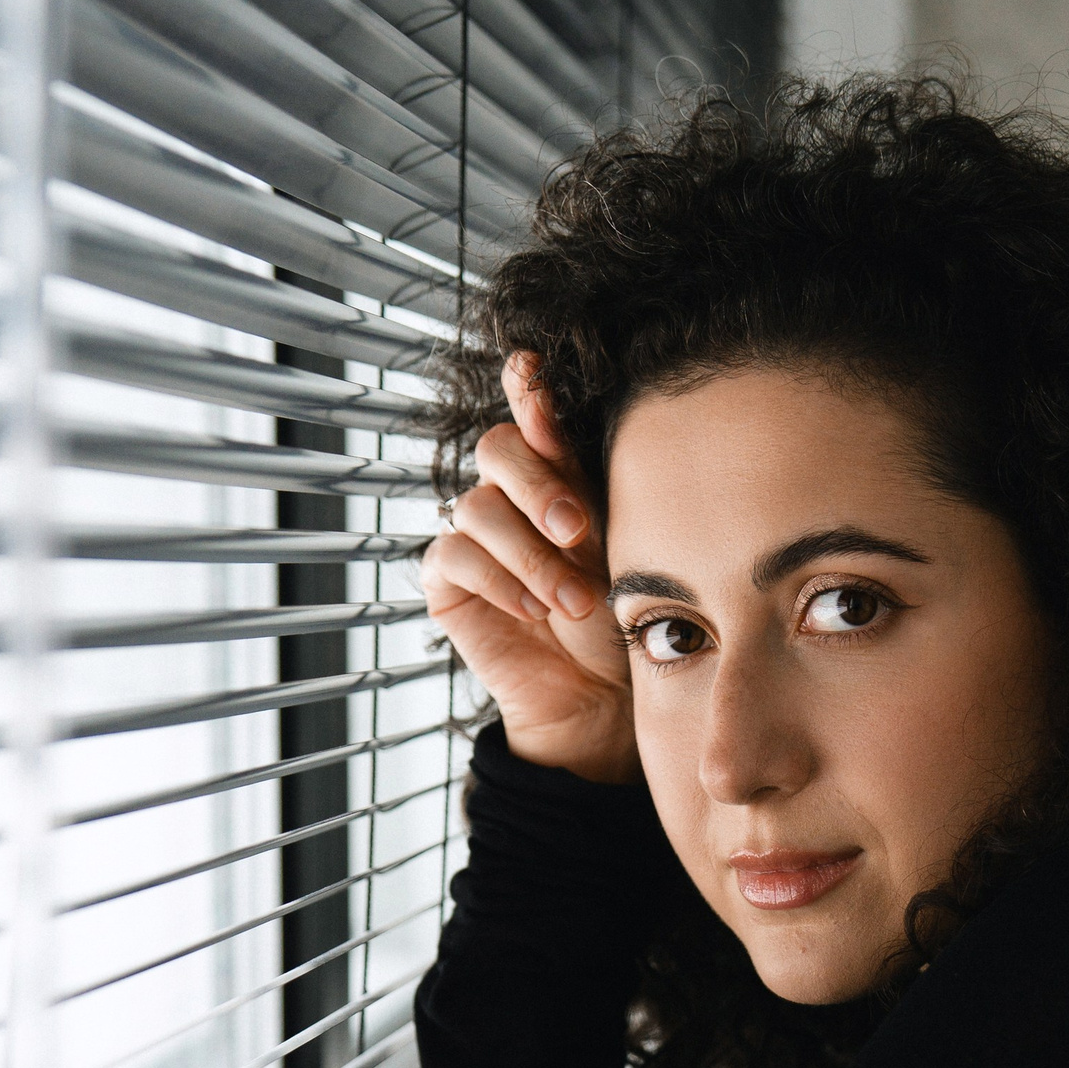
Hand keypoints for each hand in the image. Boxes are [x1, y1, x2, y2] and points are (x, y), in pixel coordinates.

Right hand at [419, 351, 636, 781]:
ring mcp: (474, 538)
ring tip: (574, 602)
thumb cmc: (619, 621)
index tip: (530, 367)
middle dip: (537, 484)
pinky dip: (500, 582)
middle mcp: (510, 498)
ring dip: (532, 556)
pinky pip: (456, 557)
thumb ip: (587, 484)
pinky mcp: (449, 582)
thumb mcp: (615, 545)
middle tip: (576, 528)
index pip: (533, 416)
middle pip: (497, 449)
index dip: (527, 389)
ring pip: (479, 508)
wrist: (601, 700)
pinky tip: (534, 612)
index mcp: (558, 477)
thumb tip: (556, 418)